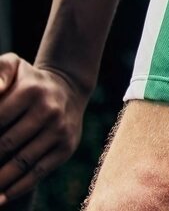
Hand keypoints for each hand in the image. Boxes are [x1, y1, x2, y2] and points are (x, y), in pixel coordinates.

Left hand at [0, 55, 87, 202]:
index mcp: (31, 90)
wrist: (68, 89)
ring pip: (20, 162)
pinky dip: (17, 188)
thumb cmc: (28, 81)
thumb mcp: (13, 65)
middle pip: (5, 145)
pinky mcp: (66, 148)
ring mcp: (59, 130)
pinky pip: (37, 172)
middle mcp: (48, 110)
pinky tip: (1, 198)